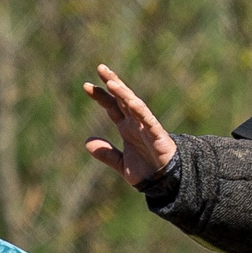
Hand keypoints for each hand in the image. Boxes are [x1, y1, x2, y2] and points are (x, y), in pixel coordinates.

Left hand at [82, 65, 177, 186]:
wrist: (165, 183)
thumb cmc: (147, 171)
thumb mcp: (121, 163)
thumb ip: (106, 153)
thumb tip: (87, 143)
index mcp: (127, 127)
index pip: (112, 106)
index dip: (101, 96)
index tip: (86, 86)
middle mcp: (136, 122)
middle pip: (123, 98)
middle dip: (113, 82)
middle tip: (100, 68)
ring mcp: (147, 126)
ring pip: (134, 105)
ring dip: (124, 93)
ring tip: (111, 82)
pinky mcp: (157, 135)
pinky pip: (148, 120)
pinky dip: (140, 110)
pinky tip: (131, 101)